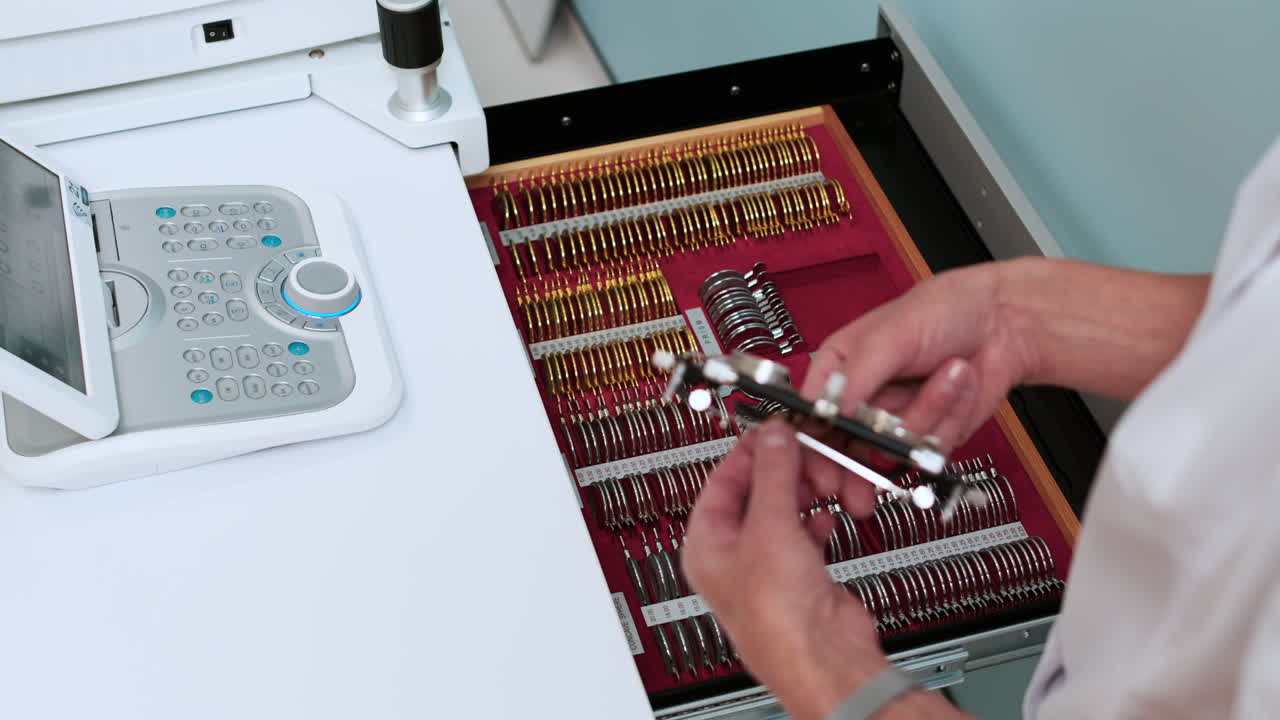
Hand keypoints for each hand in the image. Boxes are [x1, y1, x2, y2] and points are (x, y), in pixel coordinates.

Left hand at [682, 420, 889, 719]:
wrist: (822, 656)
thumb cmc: (777, 614)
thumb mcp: (770, 526)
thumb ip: (773, 474)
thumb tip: (773, 438)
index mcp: (707, 541)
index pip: (724, 478)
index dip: (754, 451)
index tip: (780, 432)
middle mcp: (735, 551)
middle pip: (762, 489)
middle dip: (793, 472)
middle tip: (817, 460)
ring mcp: (769, 562)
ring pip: (789, 506)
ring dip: (814, 492)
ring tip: (833, 489)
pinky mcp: (801, 572)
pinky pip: (809, 529)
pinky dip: (821, 518)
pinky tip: (831, 516)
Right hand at [799, 262, 1038, 508]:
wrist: (1002, 323)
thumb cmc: (944, 311)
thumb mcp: (889, 335)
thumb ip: (855, 376)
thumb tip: (830, 411)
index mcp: (839, 369)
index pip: (810, 414)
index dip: (810, 446)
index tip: (818, 469)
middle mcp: (864, 399)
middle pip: (843, 450)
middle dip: (853, 471)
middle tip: (854, 492)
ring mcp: (896, 420)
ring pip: (895, 448)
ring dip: (928, 413)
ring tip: (947, 376)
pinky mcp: (928, 436)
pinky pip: (929, 449)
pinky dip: (950, 416)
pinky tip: (958, 385)